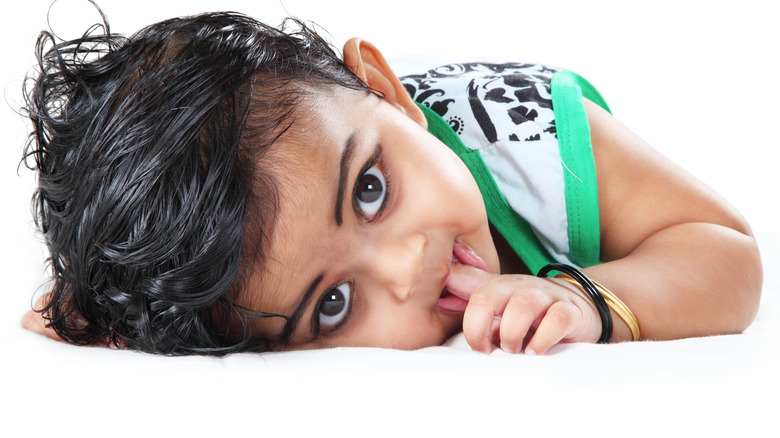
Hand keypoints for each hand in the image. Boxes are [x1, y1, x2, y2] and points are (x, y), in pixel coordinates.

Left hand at [446, 263, 601, 353]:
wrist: (581, 303)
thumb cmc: (532, 308)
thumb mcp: (499, 298)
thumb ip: (470, 291)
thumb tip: (441, 292)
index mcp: (499, 285)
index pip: (469, 292)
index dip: (466, 322)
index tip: (476, 345)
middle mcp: (520, 287)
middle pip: (488, 296)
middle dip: (479, 327)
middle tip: (487, 349)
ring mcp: (546, 297)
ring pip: (522, 305)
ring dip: (511, 333)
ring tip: (513, 349)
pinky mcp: (570, 311)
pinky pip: (557, 319)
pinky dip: (542, 338)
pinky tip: (535, 351)